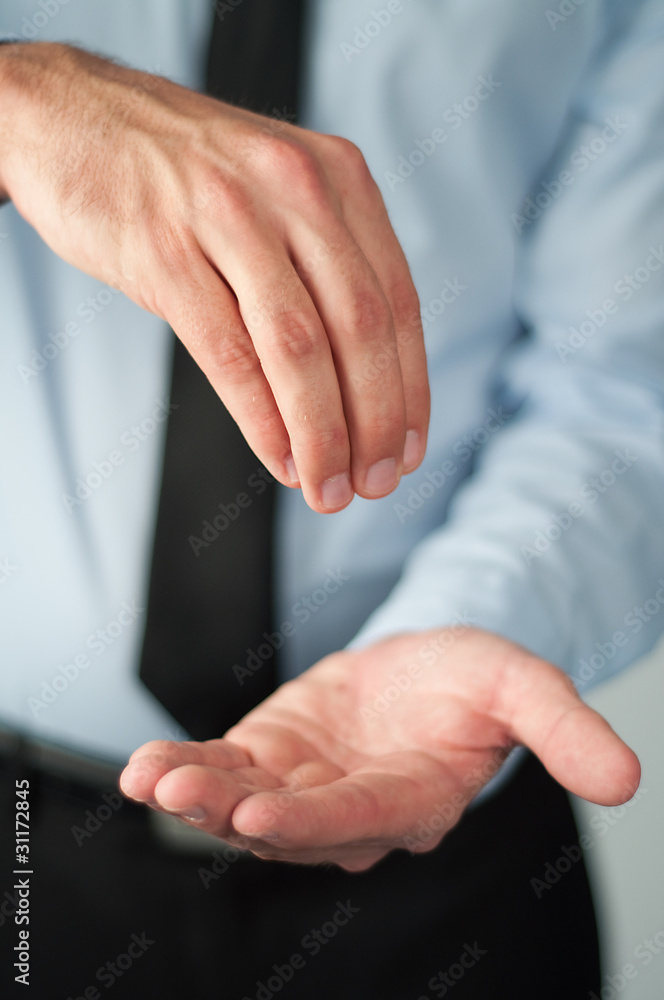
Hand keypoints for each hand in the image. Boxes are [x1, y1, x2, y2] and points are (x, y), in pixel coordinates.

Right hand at [0, 43, 428, 511]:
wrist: (72, 117)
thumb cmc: (185, 173)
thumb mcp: (280, 191)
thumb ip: (327, 263)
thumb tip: (365, 381)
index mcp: (336, 178)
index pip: (398, 301)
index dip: (410, 388)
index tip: (409, 448)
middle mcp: (293, 188)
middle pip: (359, 329)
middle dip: (375, 422)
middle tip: (374, 484)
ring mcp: (227, 215)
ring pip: (298, 347)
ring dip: (322, 433)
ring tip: (328, 487)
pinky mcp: (164, 251)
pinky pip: (230, 353)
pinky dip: (262, 418)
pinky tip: (279, 457)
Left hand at [120, 628, 639, 870]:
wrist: (428, 666)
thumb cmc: (475, 680)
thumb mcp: (524, 686)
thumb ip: (564, 731)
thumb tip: (626, 780)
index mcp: (412, 800)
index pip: (362, 820)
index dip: (315, 823)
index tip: (263, 818)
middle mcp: (350, 810)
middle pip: (288, 825)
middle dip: (233, 814)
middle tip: (181, 792)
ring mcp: (303, 787)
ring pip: (243, 805)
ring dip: (195, 794)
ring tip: (149, 773)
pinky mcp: (269, 757)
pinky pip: (222, 770)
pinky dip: (185, 767)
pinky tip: (143, 762)